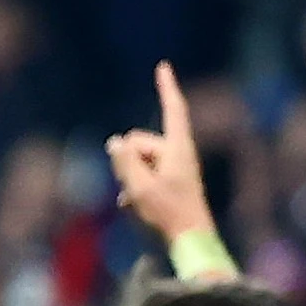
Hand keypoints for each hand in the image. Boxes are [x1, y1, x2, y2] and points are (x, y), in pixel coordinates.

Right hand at [105, 61, 216, 241]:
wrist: (190, 238)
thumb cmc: (169, 212)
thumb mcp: (141, 187)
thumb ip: (125, 162)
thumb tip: (115, 142)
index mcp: (177, 148)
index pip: (173, 109)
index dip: (166, 87)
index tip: (163, 66)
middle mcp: (177, 152)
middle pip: (140, 141)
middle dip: (129, 160)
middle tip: (135, 187)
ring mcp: (173, 166)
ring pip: (139, 159)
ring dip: (130, 177)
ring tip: (136, 200)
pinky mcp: (170, 180)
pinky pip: (143, 173)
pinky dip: (136, 186)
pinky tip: (132, 204)